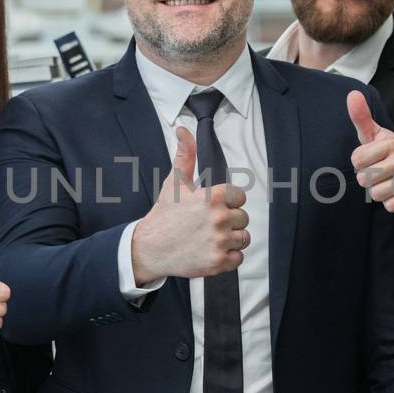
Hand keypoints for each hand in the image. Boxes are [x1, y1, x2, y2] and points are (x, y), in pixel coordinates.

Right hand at [131, 127, 250, 284]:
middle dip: (230, 221)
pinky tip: (213, 250)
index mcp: (212, 197)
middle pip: (243, 218)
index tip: (214, 207)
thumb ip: (185, 155)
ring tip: (211, 237)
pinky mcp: (219, 262)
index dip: (228, 201)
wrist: (150, 248)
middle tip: (209, 224)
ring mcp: (219, 242)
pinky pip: (239, 257)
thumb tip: (183, 130)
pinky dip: (229, 256)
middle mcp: (219, 218)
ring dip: (231, 239)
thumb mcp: (174, 182)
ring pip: (243, 237)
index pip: (240, 196)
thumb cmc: (164, 214)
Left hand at [347, 91, 393, 211]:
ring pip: (376, 194)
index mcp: (391, 143)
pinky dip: (391, 202)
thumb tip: (352, 94)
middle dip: (369, 178)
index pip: (357, 159)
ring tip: (389, 182)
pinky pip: (390, 206)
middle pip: (365, 179)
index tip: (371, 159)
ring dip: (379, 191)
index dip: (361, 162)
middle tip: (381, 172)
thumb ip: (362, 117)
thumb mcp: (379, 134)